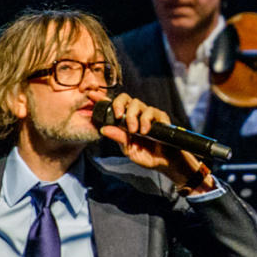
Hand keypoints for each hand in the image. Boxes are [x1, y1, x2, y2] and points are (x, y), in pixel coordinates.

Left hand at [97, 92, 213, 190]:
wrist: (164, 162)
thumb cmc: (146, 154)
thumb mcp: (128, 149)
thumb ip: (118, 138)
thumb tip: (103, 129)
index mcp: (125, 121)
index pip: (113, 106)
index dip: (102, 99)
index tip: (91, 94)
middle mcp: (136, 115)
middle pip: (125, 98)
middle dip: (119, 104)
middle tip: (118, 116)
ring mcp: (148, 114)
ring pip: (137, 103)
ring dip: (133, 116)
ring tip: (134, 131)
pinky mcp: (160, 117)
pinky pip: (151, 111)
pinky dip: (146, 120)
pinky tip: (145, 131)